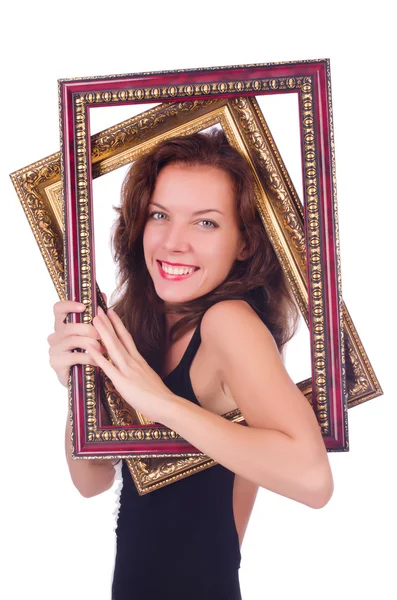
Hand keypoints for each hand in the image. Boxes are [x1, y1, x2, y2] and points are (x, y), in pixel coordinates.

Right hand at [47, 297, 107, 387]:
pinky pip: (74, 357)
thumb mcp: (92, 334)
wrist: (85, 380)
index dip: (69, 305)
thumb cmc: (89, 353)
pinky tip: (98, 361)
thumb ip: (96, 316)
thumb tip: (104, 295)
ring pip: (72, 340)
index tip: (84, 307)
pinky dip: (89, 357)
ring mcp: (54, 350)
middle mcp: (55, 336)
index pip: (58, 309)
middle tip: (101, 334)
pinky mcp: (56, 363)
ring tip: (103, 348)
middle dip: (87, 329)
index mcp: (62, 326)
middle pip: (69, 326)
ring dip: (90, 343)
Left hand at [90, 306, 173, 423]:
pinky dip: (98, 356)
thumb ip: (139, 373)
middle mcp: (133, 361)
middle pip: (119, 337)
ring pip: (113, 347)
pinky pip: (108, 367)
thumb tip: (133, 372)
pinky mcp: (123, 382)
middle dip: (108, 322)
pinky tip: (90, 348)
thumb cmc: (160, 397)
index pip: (127, 338)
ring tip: (94, 319)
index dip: (118, 324)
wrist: (168, 405)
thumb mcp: (149, 379)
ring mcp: (128, 370)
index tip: (111, 313)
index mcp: (139, 361)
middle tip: (99, 308)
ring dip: (103, 332)